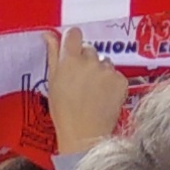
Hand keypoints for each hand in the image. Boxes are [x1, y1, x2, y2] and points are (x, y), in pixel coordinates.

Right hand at [47, 26, 129, 157]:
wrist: (84, 135)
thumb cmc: (64, 112)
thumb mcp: (52, 83)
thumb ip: (52, 55)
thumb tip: (48, 34)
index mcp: (69, 60)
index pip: (73, 33)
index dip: (72, 40)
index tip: (71, 48)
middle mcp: (89, 61)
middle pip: (89, 49)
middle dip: (85, 60)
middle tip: (80, 80)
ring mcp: (107, 70)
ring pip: (104, 62)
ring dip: (100, 71)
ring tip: (93, 91)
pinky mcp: (121, 80)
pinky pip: (116, 74)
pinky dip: (112, 83)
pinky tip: (104, 96)